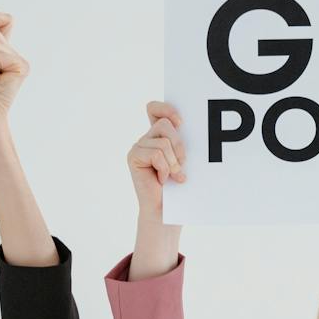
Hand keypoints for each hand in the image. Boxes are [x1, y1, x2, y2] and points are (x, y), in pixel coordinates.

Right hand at [129, 100, 185, 217]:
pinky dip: (164, 169)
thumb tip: (184, 126)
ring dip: (173, 162)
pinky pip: (156, 154)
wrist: (166, 210)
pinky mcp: (133, 156)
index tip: (181, 122)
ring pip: (163, 142)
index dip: (166, 108)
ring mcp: (138, 147)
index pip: (154, 108)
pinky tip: (162, 180)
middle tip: (182, 164)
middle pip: (164, 124)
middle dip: (179, 145)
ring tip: (172, 175)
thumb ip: (180, 142)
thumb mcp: (183, 159)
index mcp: (158, 135)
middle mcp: (146, 138)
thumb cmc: (178, 186)